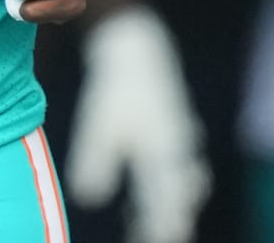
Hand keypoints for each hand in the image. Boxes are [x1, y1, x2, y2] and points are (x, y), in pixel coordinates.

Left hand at [66, 7, 211, 242]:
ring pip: (186, 178)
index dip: (159, 224)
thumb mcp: (100, 128)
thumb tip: (87, 199)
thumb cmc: (117, 90)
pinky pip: (180, 161)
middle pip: (182, 193)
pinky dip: (169, 178)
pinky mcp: (176, 124)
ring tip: (148, 214)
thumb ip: (95, 163)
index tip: (151, 238)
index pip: (166, 202)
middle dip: (171, 215)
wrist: (137, 48)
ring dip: (172, 199)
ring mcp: (182, 135)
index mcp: (165, 154)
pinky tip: (150, 181)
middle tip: (155, 233)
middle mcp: (180, 149)